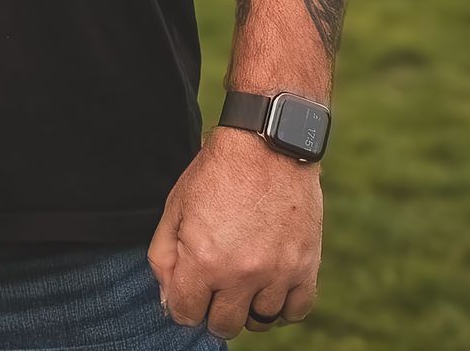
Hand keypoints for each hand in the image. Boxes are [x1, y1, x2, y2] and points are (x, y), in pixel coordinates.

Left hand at [147, 127, 321, 338]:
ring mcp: (278, 273)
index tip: (186, 292)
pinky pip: (296, 311)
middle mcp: (243, 274)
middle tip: (213, 288)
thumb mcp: (175, 207)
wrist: (267, 145)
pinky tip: (269, 288)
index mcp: (205, 260)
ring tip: (241, 284)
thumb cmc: (216, 173)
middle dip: (211, 311)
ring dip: (247, 308)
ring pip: (260, 321)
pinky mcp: (306, 266)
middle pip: (223, 324)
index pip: (185, 313)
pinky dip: (282, 307)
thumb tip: (167, 299)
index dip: (180, 305)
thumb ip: (163, 257)